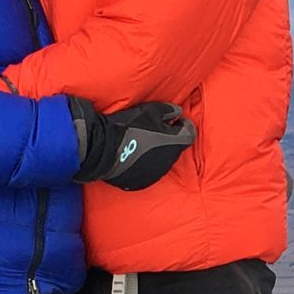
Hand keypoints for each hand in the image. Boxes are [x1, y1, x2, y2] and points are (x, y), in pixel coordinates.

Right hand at [70, 98, 194, 191]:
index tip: (178, 121)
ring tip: (146, 143)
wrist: (103, 148)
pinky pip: (150, 171)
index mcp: (174, 143)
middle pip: (176, 148)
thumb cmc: (128, 127)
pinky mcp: (142, 182)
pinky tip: (137, 155)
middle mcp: (169, 161)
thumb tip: (178, 112)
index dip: (185, 126)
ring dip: (159, 152)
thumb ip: (168, 111)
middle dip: (171, 139)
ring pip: (164, 160)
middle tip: (159, 130)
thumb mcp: (150, 111)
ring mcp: (156, 174)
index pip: (190, 134)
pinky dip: (148, 163)